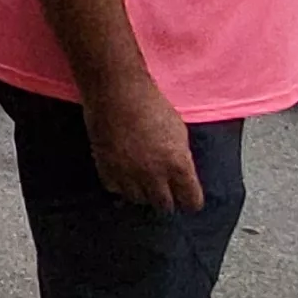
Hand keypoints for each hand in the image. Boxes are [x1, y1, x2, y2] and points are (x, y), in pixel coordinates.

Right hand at [84, 78, 204, 210]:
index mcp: (178, 165)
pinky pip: (115, 188)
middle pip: (164, 206)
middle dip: (167, 199)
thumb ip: (181, 158)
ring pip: (139, 200)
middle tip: (164, 191)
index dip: (190, 200)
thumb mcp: (179, 132)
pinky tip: (124, 173)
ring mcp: (128, 173)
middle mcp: (154, 175)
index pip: (191, 201)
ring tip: (142, 181)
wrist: (117, 92)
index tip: (188, 198)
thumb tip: (180, 174)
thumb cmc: (150, 104)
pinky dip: (120, 184)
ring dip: (142, 193)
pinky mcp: (106, 168)